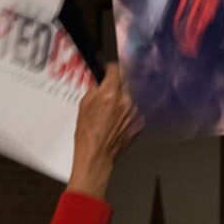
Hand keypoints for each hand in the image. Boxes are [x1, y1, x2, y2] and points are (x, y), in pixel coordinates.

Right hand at [69, 63, 142, 199]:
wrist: (97, 154)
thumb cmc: (88, 134)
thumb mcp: (84, 104)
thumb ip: (95, 89)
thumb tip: (101, 81)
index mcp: (110, 94)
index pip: (116, 69)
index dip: (110, 69)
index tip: (108, 70)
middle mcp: (126, 101)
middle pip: (126, 82)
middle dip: (118, 84)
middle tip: (109, 91)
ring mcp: (135, 112)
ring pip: (132, 96)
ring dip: (124, 98)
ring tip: (112, 109)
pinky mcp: (139, 122)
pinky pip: (135, 110)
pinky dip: (129, 111)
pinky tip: (118, 119)